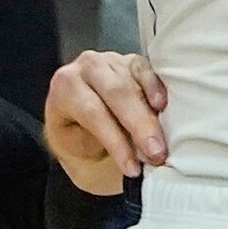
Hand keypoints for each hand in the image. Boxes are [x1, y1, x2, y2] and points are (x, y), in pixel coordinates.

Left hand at [45, 49, 168, 194]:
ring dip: (150, 115)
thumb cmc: (77, 134)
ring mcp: (111, 60)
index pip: (93, 112)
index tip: (132, 168)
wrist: (78, 116)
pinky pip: (146, 70)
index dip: (115, 141)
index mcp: (65, 88)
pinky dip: (156, 88)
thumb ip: (101, 143)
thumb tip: (133, 153)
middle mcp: (87, 68)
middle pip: (116, 92)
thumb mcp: (80, 146)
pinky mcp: (132, 61)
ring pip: (133, 82)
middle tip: (156, 154)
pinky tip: (161, 106)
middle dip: (139, 125)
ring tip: (162, 144)